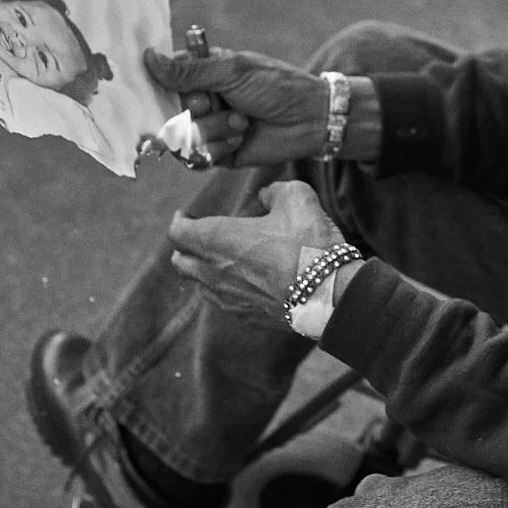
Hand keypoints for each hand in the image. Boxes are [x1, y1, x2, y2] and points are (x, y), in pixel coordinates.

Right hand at [145, 46, 329, 167]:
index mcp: (201, 73)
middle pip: (167, 111)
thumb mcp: (232, 72)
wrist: (309, 121)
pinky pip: (195, 158)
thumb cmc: (276, 86)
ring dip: (212, 130)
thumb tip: (148, 57)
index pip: (162, 78)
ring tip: (242, 122)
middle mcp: (199, 100)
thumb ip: (189, 71)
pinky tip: (239, 140)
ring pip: (181, 137)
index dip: (163, 87)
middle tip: (215, 103)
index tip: (176, 85)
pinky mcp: (215, 153)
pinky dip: (217, 150)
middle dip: (194, 110)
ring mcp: (206, 127)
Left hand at [168, 182, 346, 323]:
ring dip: (202, 271)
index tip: (186, 215)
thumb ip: (274, 192)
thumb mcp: (295, 197)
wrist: (329, 293)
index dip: (180, 220)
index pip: (178, 232)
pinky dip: (223, 290)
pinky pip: (221, 302)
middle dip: (186, 248)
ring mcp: (227, 298)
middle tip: (199, 237)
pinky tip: (241, 283)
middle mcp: (213, 271)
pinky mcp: (245, 316)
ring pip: (199, 285)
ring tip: (219, 261)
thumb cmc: (308, 243)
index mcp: (217, 238)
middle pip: (181, 262)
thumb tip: (266, 196)